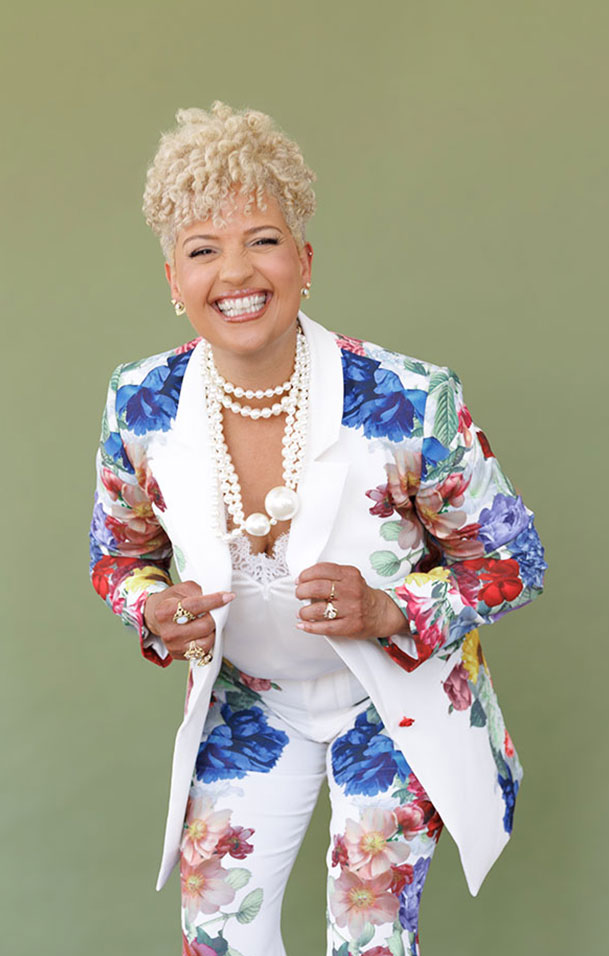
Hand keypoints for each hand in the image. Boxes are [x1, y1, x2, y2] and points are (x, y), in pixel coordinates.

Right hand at [144, 581, 234, 661]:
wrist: (155, 617)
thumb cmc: (171, 602)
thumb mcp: (182, 589)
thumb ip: (200, 592)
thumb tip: (221, 599)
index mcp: (166, 611)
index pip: (195, 606)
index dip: (215, 600)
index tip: (228, 597)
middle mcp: (168, 631)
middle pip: (205, 625)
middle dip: (213, 617)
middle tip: (212, 612)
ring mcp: (173, 645)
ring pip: (207, 641)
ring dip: (211, 631)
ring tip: (205, 623)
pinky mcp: (179, 655)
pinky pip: (203, 651)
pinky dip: (207, 641)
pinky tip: (201, 633)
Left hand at [294, 562, 409, 639]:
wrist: (381, 612)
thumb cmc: (362, 595)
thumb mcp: (350, 578)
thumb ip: (332, 576)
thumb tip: (305, 580)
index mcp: (349, 575)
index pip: (322, 570)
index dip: (306, 575)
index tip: (300, 580)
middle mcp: (350, 590)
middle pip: (316, 588)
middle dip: (302, 591)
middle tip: (299, 594)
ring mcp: (350, 609)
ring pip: (318, 609)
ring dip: (304, 612)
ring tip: (302, 612)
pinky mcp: (349, 626)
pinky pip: (324, 627)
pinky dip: (310, 627)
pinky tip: (304, 625)